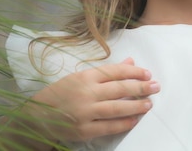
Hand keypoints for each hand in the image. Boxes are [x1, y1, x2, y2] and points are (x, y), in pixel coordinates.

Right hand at [26, 57, 158, 142]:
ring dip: (136, 105)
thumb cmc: (60, 94)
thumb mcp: (80, 78)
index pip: (114, 71)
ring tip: (149, 103)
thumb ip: (106, 72)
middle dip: (141, 87)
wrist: (35, 118)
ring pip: (117, 108)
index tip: (147, 73)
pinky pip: (108, 126)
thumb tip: (131, 62)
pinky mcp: (83, 130)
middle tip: (156, 86)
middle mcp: (86, 93)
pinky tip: (135, 120)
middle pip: (120, 89)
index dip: (134, 72)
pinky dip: (123, 123)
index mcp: (85, 77)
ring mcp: (85, 112)